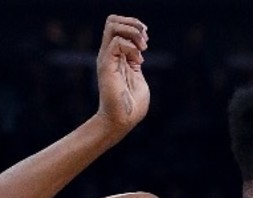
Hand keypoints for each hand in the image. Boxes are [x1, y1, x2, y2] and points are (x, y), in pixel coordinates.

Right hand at [95, 15, 149, 132]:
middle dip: (133, 24)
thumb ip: (135, 62)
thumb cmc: (132, 106)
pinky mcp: (107, 66)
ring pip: (112, 25)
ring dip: (132, 32)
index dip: (134, 27)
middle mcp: (109, 54)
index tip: (146, 42)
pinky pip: (116, 43)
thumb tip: (138, 52)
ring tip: (143, 47)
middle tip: (144, 41)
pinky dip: (131, 47)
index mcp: (116, 56)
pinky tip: (138, 60)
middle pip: (112, 20)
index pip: (117, 26)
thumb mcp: (138, 77)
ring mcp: (107, 59)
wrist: (122, 121)